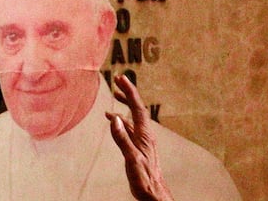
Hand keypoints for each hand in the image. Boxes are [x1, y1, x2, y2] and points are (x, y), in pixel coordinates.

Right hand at [106, 75, 174, 200]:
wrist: (154, 193)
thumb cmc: (144, 178)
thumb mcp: (131, 158)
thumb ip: (122, 138)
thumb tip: (113, 118)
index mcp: (144, 134)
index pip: (137, 108)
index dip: (130, 92)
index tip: (121, 78)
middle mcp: (145, 134)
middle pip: (137, 108)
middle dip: (128, 93)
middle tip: (118, 80)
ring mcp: (143, 140)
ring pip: (133, 117)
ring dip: (125, 104)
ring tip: (115, 95)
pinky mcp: (139, 146)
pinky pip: (130, 127)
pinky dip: (121, 119)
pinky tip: (114, 120)